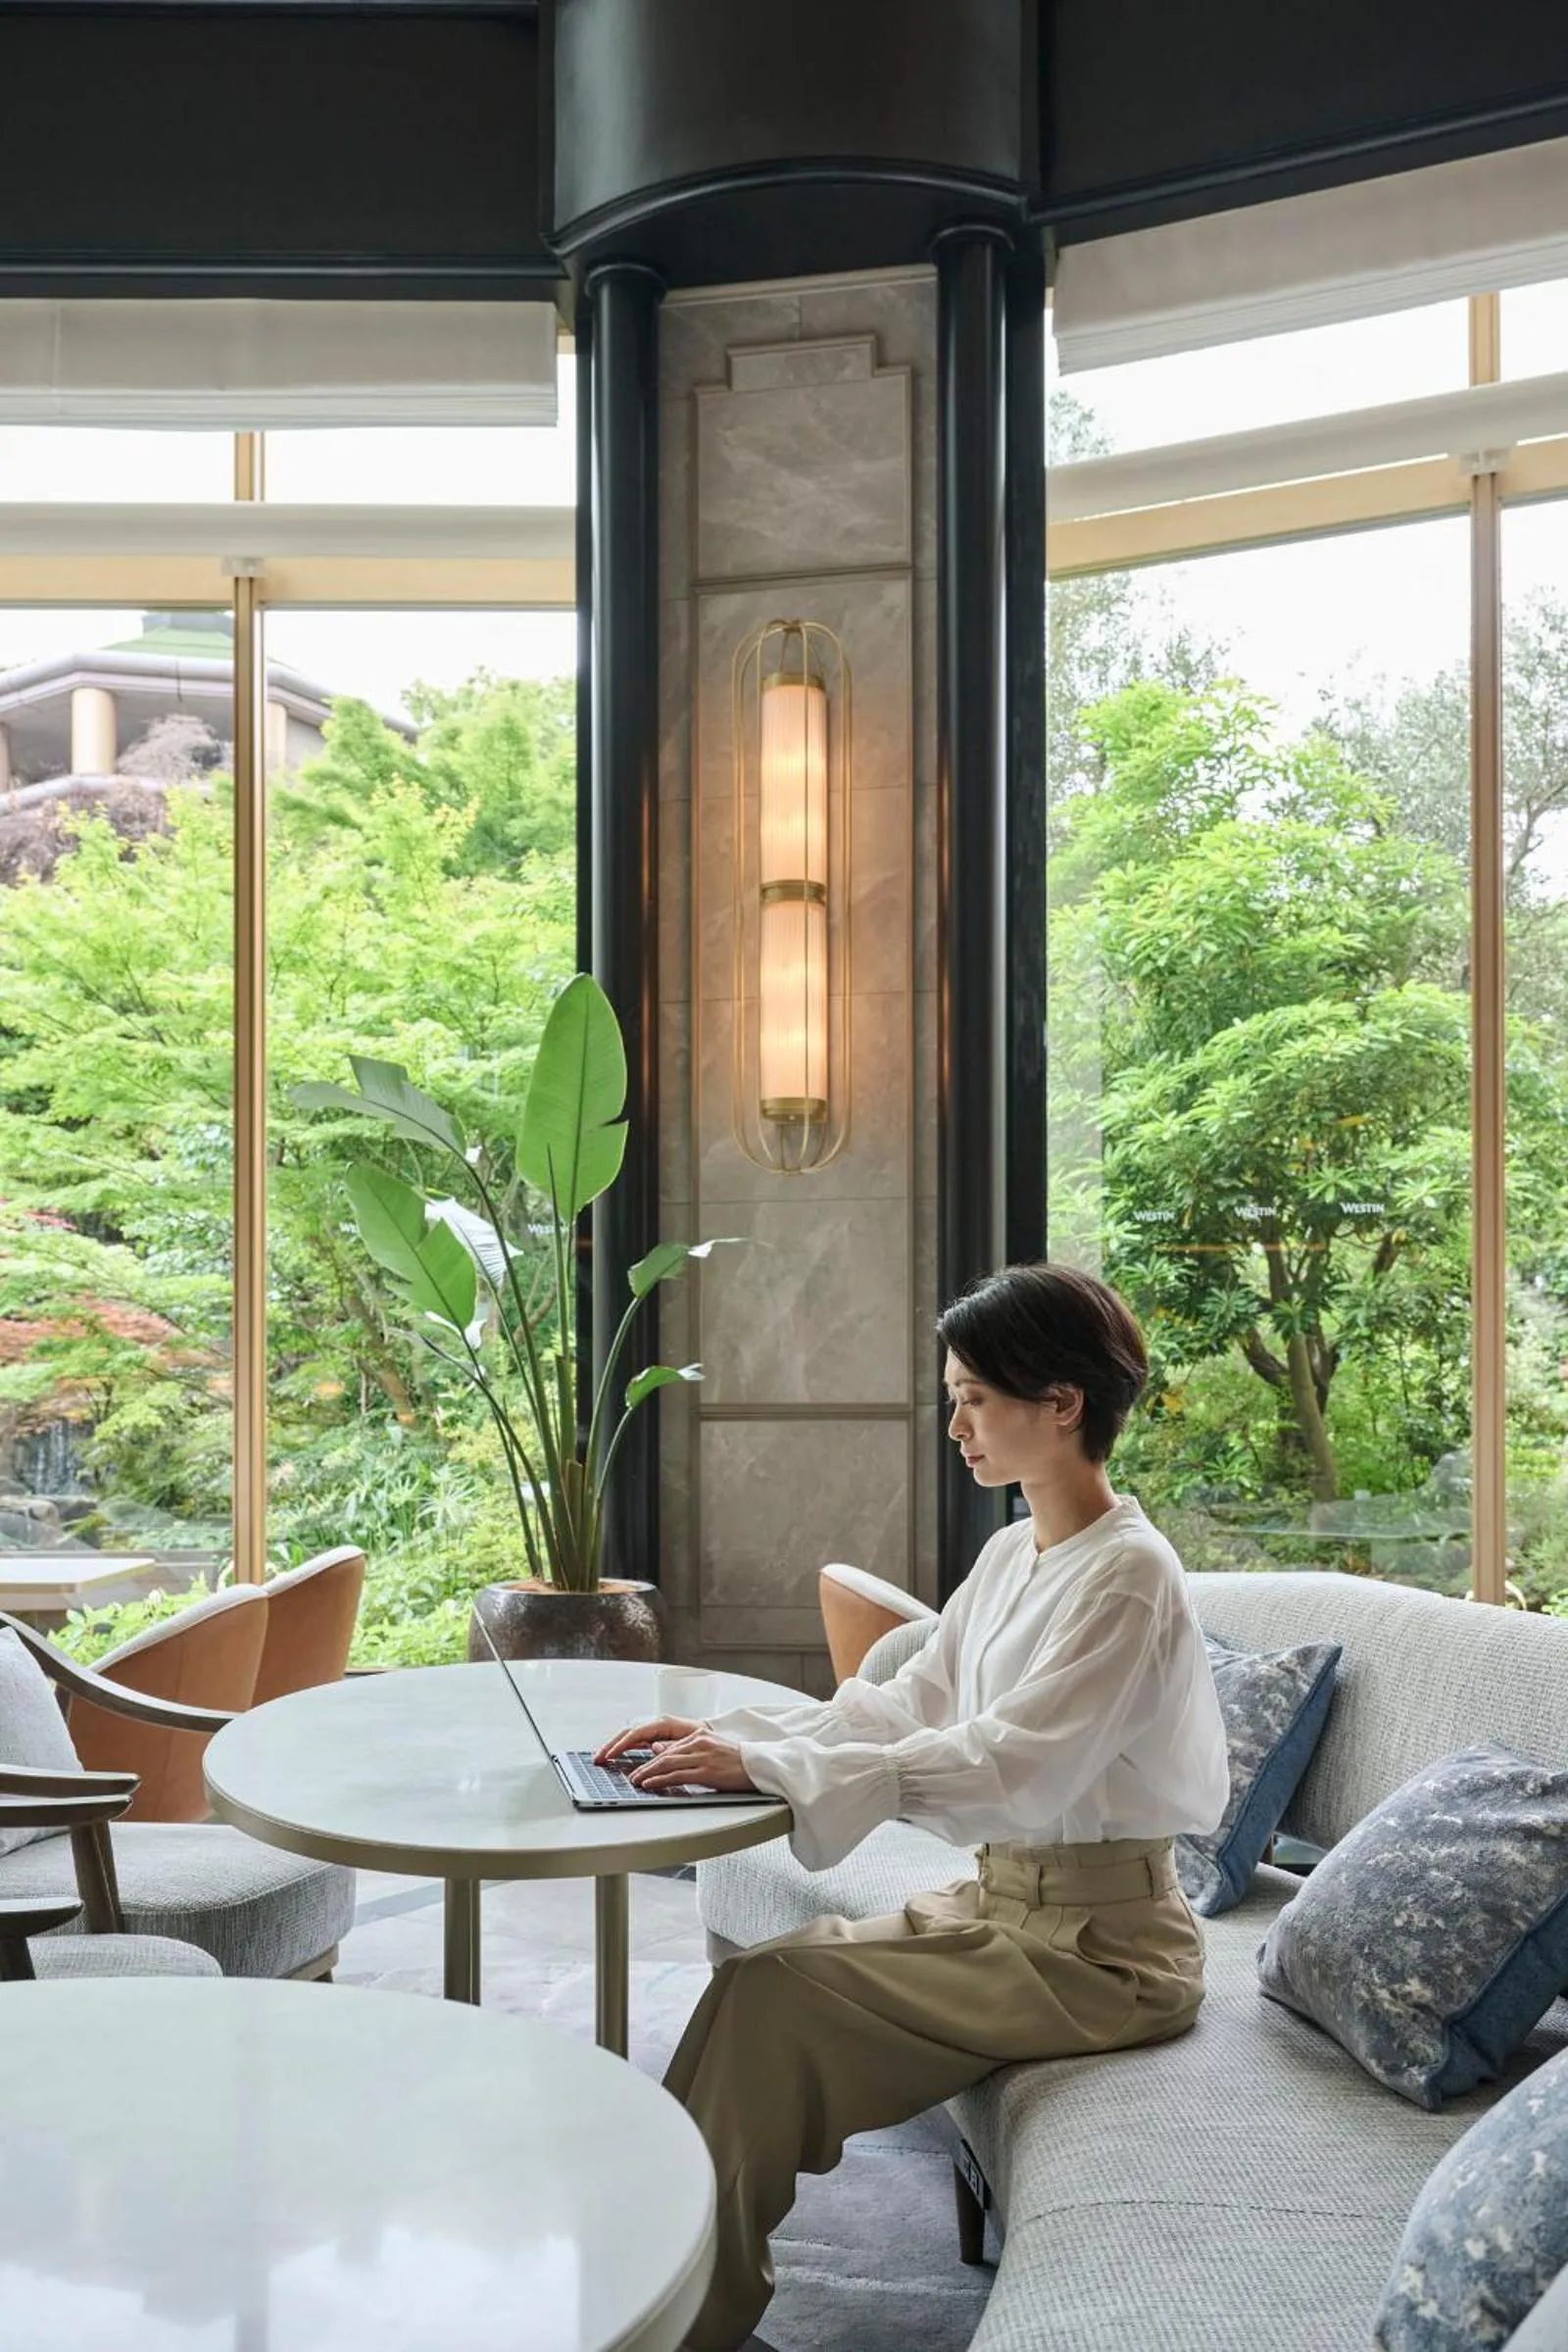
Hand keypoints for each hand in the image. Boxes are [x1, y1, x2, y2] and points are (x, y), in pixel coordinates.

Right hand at [594, 1716, 699, 1766]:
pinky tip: (616, 1756)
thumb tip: (653, 1746)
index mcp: (665, 1724)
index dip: (621, 1745)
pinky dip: (624, 1748)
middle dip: (611, 1745)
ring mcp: (656, 1731)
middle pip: (628, 1733)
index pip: (636, 1733)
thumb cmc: (707, 1739)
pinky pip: (636, 1742)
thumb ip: (672, 1745)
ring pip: (630, 1737)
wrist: (719, 1738)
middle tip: (598, 1758)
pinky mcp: (657, 1738)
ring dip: (615, 1746)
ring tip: (602, 1757)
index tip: (610, 1755)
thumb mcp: (693, 1742)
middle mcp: (658, 1725)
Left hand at [627, 1730, 756, 1794]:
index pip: (669, 1748)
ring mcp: (703, 1756)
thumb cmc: (738, 1762)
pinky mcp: (707, 1771)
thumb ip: (687, 1750)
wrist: (760, 1766)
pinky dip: (661, 1780)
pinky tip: (651, 1784)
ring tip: (637, 1781)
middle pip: (665, 1755)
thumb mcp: (711, 1750)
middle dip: (645, 1766)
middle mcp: (699, 1743)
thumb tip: (661, 1749)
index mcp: (699, 1736)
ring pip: (668, 1764)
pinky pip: (678, 1776)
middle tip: (633, 1776)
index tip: (641, 1767)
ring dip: (648, 1773)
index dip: (651, 1759)